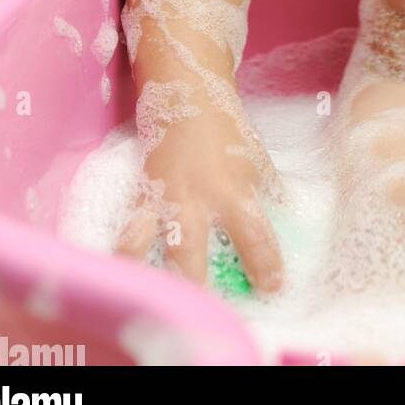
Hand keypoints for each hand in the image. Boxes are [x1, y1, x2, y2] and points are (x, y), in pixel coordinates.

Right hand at [115, 93, 286, 293]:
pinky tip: (120, 274)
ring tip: (149, 298)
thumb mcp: (255, 157)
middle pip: (190, 251)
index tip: (273, 288)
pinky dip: (123, 252)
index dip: (265, 265)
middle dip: (193, 285)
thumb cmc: (225, 127)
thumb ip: (266, 191)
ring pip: (146, 243)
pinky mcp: (141, 194)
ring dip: (146, 273)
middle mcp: (196, 198)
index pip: (255, 235)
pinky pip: (127, 228)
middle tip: (203, 312)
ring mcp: (163, 197)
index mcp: (234, 188)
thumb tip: (284, 217)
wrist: (185, 92)